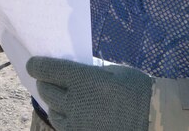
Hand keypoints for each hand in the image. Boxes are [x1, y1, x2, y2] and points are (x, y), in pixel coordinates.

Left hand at [26, 57, 151, 130]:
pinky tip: (71, 115)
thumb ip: (89, 71)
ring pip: (53, 112)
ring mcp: (79, 123)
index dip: (36, 65)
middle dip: (45, 83)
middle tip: (48, 80)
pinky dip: (65, 120)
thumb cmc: (137, 89)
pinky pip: (65, 128)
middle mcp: (76, 102)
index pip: (45, 69)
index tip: (33, 64)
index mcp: (83, 80)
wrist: (155, 118)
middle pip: (46, 90)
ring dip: (53, 104)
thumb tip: (70, 71)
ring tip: (60, 99)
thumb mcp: (112, 71)